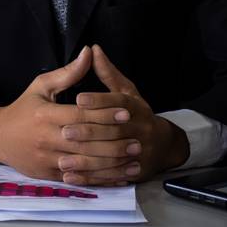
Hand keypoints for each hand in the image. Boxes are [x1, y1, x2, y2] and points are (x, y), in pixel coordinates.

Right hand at [0, 47, 138, 185]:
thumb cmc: (22, 109)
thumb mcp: (40, 86)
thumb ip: (68, 73)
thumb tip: (89, 52)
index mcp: (45, 115)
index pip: (80, 115)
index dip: (104, 114)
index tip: (126, 112)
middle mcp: (46, 138)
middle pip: (86, 141)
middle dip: (114, 141)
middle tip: (137, 139)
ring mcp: (47, 158)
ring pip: (85, 162)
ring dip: (112, 162)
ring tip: (133, 158)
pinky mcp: (49, 174)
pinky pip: (79, 177)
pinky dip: (100, 178)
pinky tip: (118, 175)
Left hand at [57, 45, 187, 185]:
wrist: (164, 145)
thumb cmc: (136, 114)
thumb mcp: (126, 91)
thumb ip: (107, 73)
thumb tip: (91, 49)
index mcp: (137, 108)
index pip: (119, 103)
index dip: (99, 100)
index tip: (78, 99)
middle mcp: (142, 130)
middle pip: (115, 131)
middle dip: (89, 132)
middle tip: (64, 132)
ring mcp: (140, 153)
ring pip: (112, 157)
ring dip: (87, 161)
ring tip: (62, 160)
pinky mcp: (135, 172)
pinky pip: (112, 177)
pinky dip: (91, 178)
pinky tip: (70, 177)